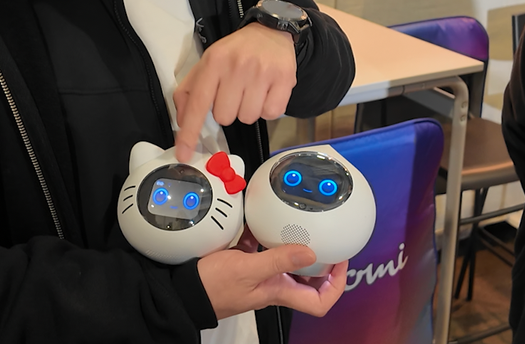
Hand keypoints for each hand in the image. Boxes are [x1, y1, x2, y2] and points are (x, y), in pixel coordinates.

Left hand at [174, 22, 295, 161]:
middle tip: (235, 92)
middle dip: (228, 110)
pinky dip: (268, 109)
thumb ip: (189, 91)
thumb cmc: (235, 52)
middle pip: (225, 117)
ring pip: (248, 118)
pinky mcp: (284, 79)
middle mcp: (237, 66)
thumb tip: (182, 121)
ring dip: (248, 110)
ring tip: (251, 90)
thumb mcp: (207, 63)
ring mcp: (262, 73)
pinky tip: (266, 92)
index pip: (197, 104)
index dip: (189, 132)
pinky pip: (271, 114)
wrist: (270, 31)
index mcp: (214, 62)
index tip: (183, 154)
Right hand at [197, 237, 348, 318]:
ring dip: (296, 247)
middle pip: (309, 281)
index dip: (336, 284)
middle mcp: (273, 285)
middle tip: (326, 240)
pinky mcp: (244, 263)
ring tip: (303, 227)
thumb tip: (311, 253)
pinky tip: (264, 221)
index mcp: (279, 291)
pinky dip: (267, 236)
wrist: (185, 291)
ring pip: (288, 263)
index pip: (319, 301)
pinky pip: (263, 249)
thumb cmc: (212, 287)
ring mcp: (260, 275)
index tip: (339, 261)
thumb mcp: (247, 269)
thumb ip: (278, 259)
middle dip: (322, 262)